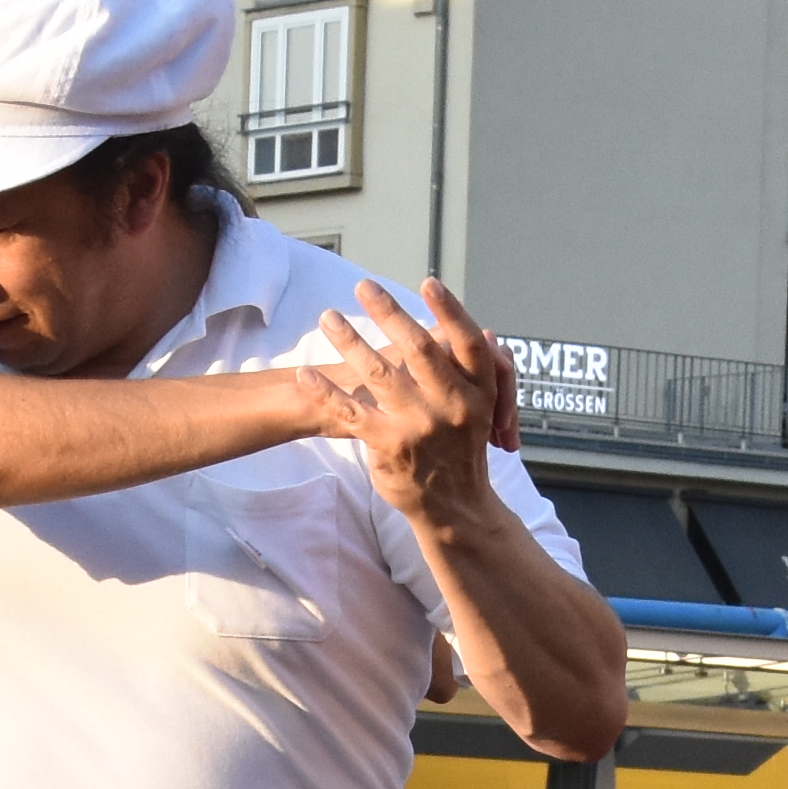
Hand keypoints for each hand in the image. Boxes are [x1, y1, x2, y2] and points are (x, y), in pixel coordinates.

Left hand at [314, 283, 508, 526]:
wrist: (455, 506)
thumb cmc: (462, 449)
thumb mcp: (482, 410)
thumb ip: (470, 373)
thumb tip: (473, 330)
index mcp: (479, 392)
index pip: (467, 342)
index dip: (450, 310)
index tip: (428, 282)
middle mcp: (453, 405)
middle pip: (420, 349)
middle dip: (389, 312)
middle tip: (364, 286)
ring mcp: (421, 425)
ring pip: (380, 372)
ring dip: (350, 340)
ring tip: (328, 317)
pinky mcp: (391, 445)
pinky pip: (351, 412)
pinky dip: (325, 392)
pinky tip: (305, 375)